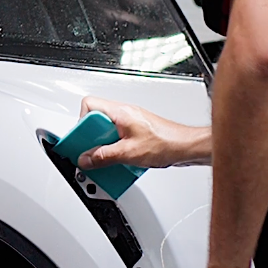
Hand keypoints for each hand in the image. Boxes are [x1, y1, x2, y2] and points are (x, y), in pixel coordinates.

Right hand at [76, 97, 210, 169]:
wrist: (186, 147)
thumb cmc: (166, 142)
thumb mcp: (128, 153)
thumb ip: (104, 156)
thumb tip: (86, 159)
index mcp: (120, 112)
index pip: (89, 105)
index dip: (81, 123)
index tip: (80, 140)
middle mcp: (124, 114)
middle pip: (95, 121)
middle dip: (92, 139)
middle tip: (93, 153)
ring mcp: (130, 124)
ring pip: (106, 133)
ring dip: (104, 148)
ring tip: (108, 160)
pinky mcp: (136, 134)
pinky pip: (117, 140)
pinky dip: (115, 151)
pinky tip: (121, 162)